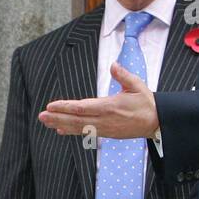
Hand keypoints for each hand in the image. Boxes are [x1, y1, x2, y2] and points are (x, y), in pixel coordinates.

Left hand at [38, 63, 159, 138]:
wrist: (156, 123)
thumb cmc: (146, 103)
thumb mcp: (137, 86)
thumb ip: (123, 76)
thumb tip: (114, 65)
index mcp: (110, 106)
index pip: (84, 107)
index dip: (66, 107)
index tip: (52, 105)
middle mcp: (105, 119)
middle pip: (77, 119)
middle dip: (57, 117)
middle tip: (41, 116)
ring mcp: (104, 128)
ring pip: (78, 127)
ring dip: (60, 124)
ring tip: (45, 121)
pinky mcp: (105, 133)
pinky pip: (85, 132)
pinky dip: (71, 131)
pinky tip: (60, 130)